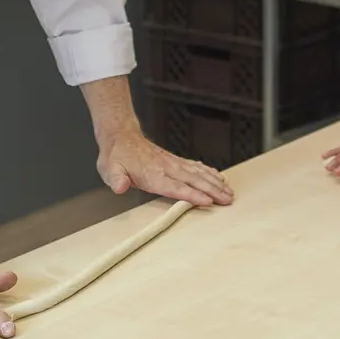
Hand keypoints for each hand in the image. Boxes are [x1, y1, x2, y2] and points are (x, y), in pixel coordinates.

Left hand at [97, 130, 232, 205]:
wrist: (121, 137)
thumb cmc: (117, 156)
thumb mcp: (110, 169)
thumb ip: (116, 179)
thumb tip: (119, 186)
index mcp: (153, 174)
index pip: (176, 187)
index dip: (192, 194)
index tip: (208, 201)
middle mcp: (166, 168)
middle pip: (194, 180)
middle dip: (213, 190)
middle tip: (227, 200)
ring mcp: (172, 163)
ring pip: (199, 173)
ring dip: (215, 182)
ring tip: (229, 191)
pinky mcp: (175, 161)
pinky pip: (196, 166)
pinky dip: (209, 172)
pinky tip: (218, 177)